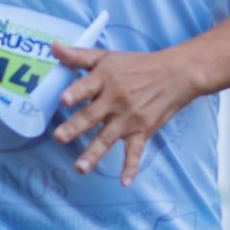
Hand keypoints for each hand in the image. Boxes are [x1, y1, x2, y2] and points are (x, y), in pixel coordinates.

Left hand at [51, 43, 197, 185]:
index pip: (87, 86)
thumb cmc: (138, 65)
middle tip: (59, 137)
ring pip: (107, 138)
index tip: (64, 99)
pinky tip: (125, 182)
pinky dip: (131, 167)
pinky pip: (135, 152)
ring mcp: (129, 118)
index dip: (75, 92)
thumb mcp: (107, 57)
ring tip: (80, 167)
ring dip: (94, 153)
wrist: (176, 74)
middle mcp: (115, 100)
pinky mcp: (142, 131)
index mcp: (105, 80)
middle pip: (91, 115)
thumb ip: (78, 56)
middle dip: (75, 127)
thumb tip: (53, 47)